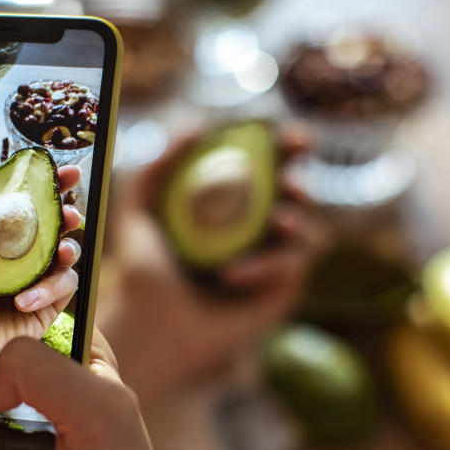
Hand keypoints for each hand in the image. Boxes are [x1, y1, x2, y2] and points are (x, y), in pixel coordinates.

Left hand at [0, 161, 81, 409]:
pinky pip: (64, 288)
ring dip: (69, 248)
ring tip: (61, 250)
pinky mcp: (48, 309)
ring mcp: (37, 283)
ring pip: (69, 255)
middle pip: (56, 226)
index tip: (64, 170)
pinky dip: (48, 290)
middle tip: (70, 205)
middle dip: (69, 211)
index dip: (50, 185)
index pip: (29, 205)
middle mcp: (20, 259)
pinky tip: (23, 300)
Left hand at [98, 129, 330, 404]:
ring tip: (277, 223)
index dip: (288, 146)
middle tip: (291, 180)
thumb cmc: (140, 269)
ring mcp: (277, 262)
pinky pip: (293, 269)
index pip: (272, 165)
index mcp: (236, 202)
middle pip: (302, 195)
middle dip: (305, 180)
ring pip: (311, 231)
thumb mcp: (138, 209)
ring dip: (298, 221)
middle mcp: (262, 229)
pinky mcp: (282, 294)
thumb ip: (159, 164)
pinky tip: (231, 275)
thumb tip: (199, 124)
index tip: (286, 137)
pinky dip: (267, 265)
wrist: (149, 325)